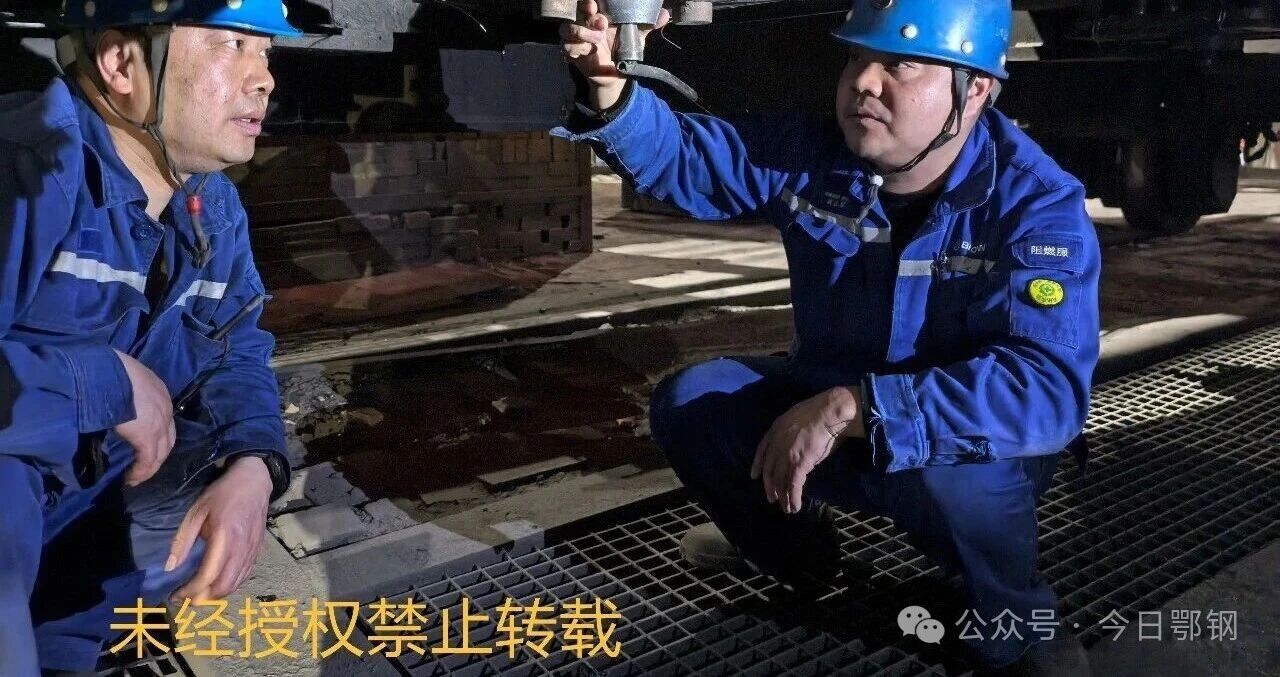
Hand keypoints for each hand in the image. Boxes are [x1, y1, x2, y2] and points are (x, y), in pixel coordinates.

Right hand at [113, 350, 174, 486]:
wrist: (104, 371)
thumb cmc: (105, 370)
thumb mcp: (120, 379)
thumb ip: (122, 393)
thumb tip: (110, 402)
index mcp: (158, 391)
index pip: (163, 419)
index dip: (156, 435)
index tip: (144, 448)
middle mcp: (164, 407)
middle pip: (167, 439)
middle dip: (156, 455)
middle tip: (142, 468)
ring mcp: (159, 422)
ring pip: (160, 452)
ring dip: (149, 467)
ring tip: (135, 478)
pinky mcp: (147, 436)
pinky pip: (148, 460)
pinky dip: (141, 471)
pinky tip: (131, 478)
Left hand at [167, 455, 272, 601]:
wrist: (255, 481)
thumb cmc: (223, 494)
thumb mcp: (196, 512)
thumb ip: (183, 540)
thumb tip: (170, 567)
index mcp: (224, 537)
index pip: (207, 576)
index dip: (190, 590)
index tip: (175, 595)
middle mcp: (241, 548)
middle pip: (224, 586)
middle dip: (203, 597)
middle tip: (186, 597)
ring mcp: (252, 551)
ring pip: (236, 584)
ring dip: (216, 594)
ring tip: (199, 593)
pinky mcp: (258, 551)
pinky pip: (245, 575)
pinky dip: (230, 585)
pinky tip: (217, 582)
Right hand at [559, 0, 670, 107]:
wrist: (617, 74)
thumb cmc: (624, 50)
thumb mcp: (637, 38)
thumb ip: (648, 25)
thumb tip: (666, 15)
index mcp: (600, 16)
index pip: (589, 3)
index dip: (590, 2)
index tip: (597, 4)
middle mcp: (586, 24)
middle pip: (577, 12)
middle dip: (587, 14)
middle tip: (601, 22)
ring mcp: (577, 38)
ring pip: (567, 29)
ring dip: (581, 32)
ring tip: (596, 40)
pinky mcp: (573, 53)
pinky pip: (567, 48)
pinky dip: (576, 49)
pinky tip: (589, 52)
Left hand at [751, 386, 864, 513]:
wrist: (829, 412)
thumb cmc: (820, 411)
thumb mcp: (796, 417)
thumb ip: (791, 433)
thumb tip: (796, 447)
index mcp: (775, 429)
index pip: (762, 450)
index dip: (757, 464)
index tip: (754, 476)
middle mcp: (777, 444)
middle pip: (770, 469)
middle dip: (770, 486)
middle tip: (771, 498)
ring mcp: (786, 455)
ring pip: (781, 480)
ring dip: (783, 497)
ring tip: (785, 508)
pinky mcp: (799, 464)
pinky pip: (793, 485)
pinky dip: (793, 498)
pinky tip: (794, 507)